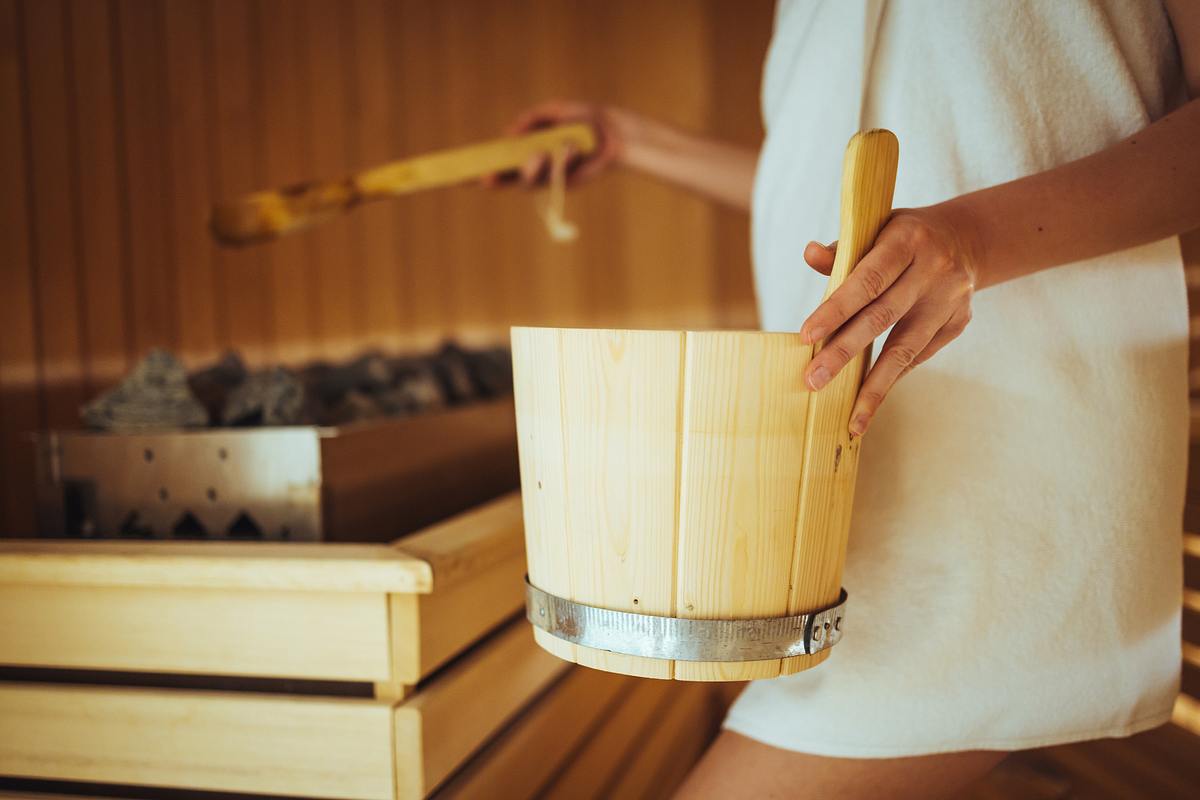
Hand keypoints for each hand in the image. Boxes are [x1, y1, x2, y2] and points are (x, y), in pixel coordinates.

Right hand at [483, 100, 631, 188]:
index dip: (478, 169)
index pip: (497, 162)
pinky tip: (572, 147)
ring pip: (529, 182)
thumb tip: (508, 135)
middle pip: (507, 180)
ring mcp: (549, 178)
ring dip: (532, 168)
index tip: (458, 175)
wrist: (612, 129)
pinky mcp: (566, 184)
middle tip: (486, 177)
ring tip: (540, 154)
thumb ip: (530, 119)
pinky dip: (563, 160)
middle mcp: (533, 168)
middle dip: (496, 180)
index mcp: (524, 150)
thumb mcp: (552, 111)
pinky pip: (556, 177)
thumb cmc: (580, 119)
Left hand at [799, 203, 982, 436]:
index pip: (867, 279)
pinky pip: (918, 356)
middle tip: (813, 381)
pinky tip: (870, 399)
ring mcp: (949, 300)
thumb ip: (843, 249)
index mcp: (907, 240)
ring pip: (905, 349)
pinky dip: (892, 377)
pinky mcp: (958, 323)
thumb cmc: (902, 238)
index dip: (837, 309)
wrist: (966, 240)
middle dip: (844, 352)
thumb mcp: (876, 229)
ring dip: (874, 386)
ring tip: (851, 419)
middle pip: (882, 318)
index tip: (806, 337)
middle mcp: (933, 271)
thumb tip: (809, 253)